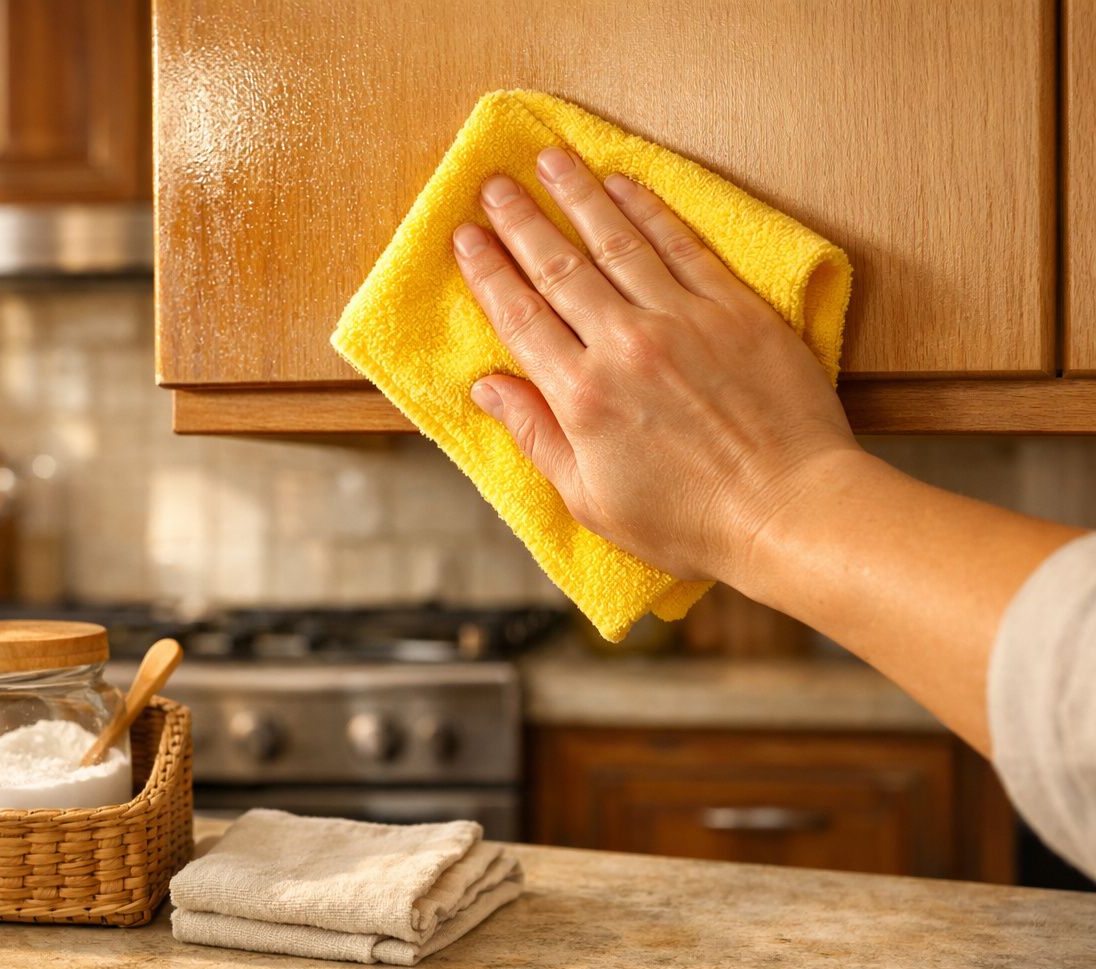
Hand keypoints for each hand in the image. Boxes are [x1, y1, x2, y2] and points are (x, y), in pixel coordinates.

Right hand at [454, 146, 860, 583]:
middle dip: (521, 220)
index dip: (488, 272)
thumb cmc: (689, 521)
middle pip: (559, 267)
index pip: (520, 316)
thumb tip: (487, 387)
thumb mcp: (590, 499)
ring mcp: (682, 321)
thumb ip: (536, 435)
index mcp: (581, 397)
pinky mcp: (734, 310)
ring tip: (550, 160)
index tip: (467, 237)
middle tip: (495, 183)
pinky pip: (682, 245)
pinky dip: (648, 210)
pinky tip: (622, 184)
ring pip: (616, 242)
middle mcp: (624, 346)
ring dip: (578, 196)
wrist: (787, 512)